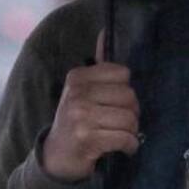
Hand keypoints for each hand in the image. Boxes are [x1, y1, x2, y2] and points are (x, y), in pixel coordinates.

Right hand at [41, 31, 139, 181]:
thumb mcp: (81, 90)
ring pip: (130, 118)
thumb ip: (97, 66)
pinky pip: (125, 138)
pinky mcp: (88, 138)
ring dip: (132, 131)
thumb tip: (105, 32)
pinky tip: (123, 148)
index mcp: (77, 77)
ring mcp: (81, 116)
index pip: (122, 74)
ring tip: (121, 135)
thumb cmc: (75, 120)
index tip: (115, 103)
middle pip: (129, 96)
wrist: (57, 156)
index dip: (125, 91)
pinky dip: (130, 146)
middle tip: (121, 122)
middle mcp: (77, 94)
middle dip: (132, 113)